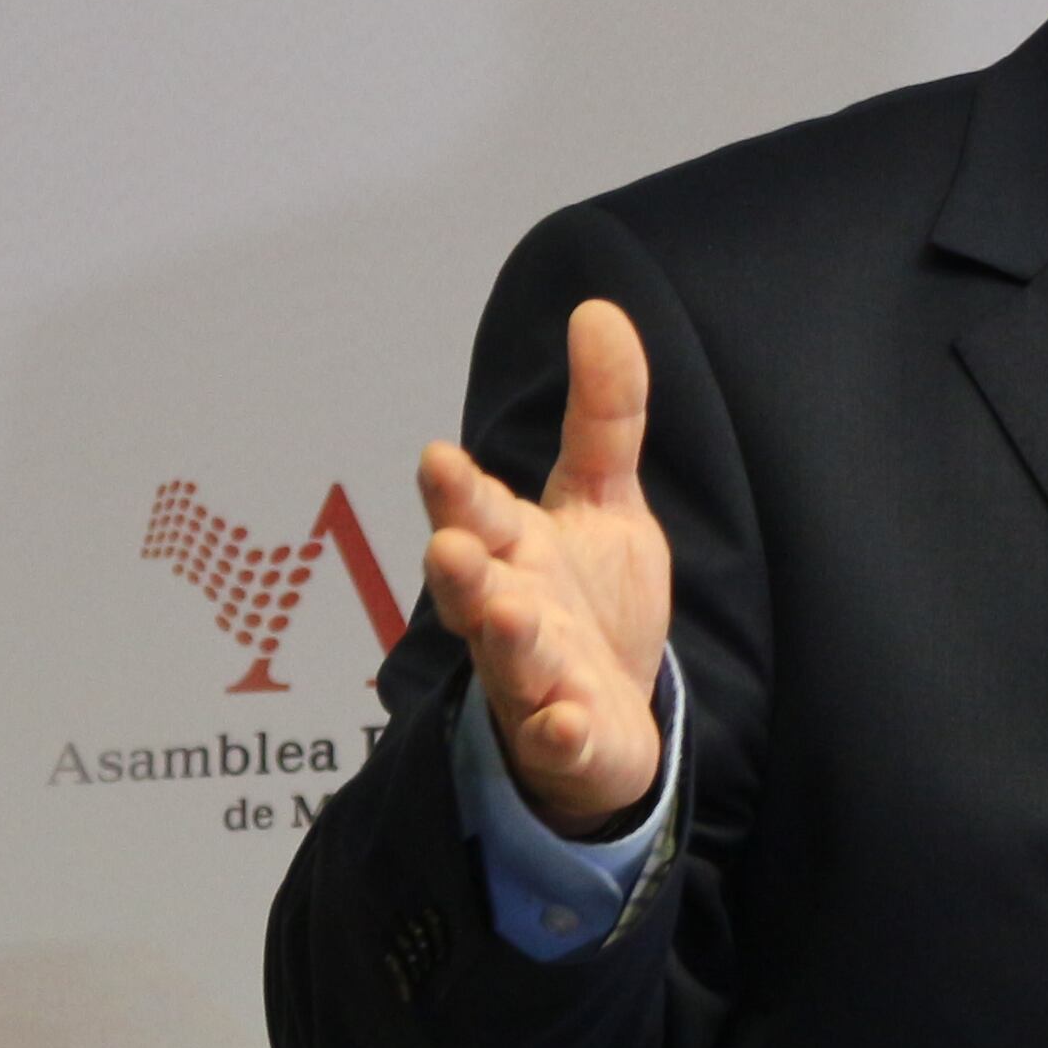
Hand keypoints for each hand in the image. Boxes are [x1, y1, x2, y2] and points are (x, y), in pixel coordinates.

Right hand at [418, 299, 673, 835]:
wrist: (608, 722)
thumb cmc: (589, 604)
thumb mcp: (605, 502)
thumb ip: (603, 414)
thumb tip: (597, 307)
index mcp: (511, 549)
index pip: (477, 512)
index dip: (457, 490)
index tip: (438, 458)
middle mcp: (509, 611)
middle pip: (474, 588)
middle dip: (458, 569)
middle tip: (447, 546)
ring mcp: (531, 681)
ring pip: (510, 662)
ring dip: (506, 641)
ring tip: (508, 618)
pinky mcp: (564, 739)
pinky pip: (557, 739)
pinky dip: (559, 733)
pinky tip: (566, 724)